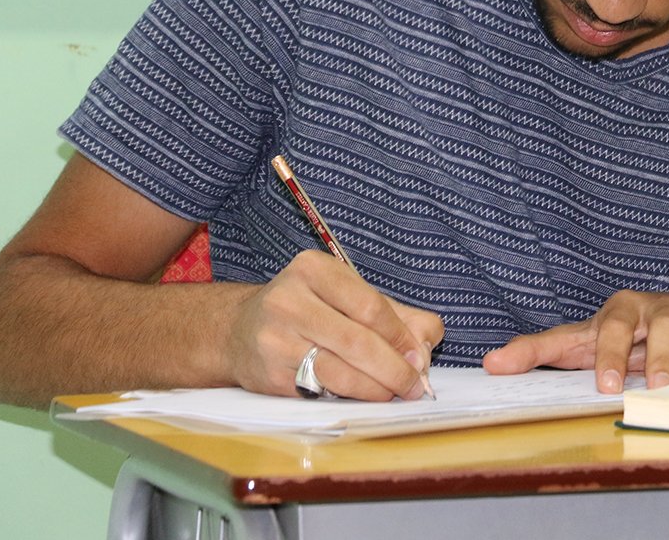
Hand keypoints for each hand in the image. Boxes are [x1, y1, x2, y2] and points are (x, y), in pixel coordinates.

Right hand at [228, 250, 443, 400]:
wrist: (239, 332)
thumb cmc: (306, 310)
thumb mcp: (345, 295)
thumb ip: (393, 313)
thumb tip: (429, 339)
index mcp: (313, 270)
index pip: (370, 306)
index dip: (400, 335)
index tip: (419, 355)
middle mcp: (289, 300)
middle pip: (357, 341)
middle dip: (394, 368)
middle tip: (414, 384)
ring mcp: (275, 339)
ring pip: (340, 372)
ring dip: (376, 389)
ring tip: (394, 393)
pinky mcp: (269, 375)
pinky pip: (321, 392)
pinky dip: (351, 398)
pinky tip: (364, 397)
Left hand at [482, 290, 668, 392]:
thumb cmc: (625, 338)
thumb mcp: (582, 341)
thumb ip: (538, 350)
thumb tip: (491, 363)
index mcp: (626, 308)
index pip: (617, 324)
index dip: (612, 353)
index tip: (607, 385)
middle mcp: (665, 309)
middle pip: (667, 324)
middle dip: (662, 358)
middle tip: (655, 389)